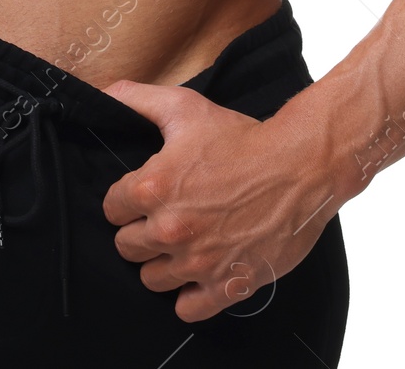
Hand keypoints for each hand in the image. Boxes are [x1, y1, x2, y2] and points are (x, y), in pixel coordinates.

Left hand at [101, 80, 338, 321]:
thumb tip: (103, 95)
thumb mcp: (184, 107)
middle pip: (126, 247)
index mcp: (153, 188)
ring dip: (162, 263)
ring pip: (151, 280)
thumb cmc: (243, 137)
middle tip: (166, 217)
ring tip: (183, 243)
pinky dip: (189, 296)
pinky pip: (187, 309)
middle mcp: (170, 229)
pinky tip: (200, 272)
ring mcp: (198, 262)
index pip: (111, 209)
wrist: (300, 165)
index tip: (146, 195)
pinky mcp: (227, 285)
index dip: (126, 200)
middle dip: (141, 231)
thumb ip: (136, 99)